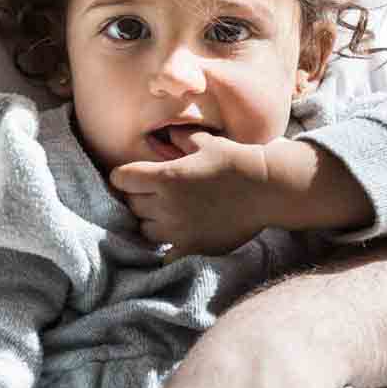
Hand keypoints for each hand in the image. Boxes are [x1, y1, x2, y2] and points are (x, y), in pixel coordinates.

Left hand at [109, 131, 280, 254]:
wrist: (266, 189)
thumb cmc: (235, 161)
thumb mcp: (204, 142)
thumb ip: (178, 139)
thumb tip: (164, 134)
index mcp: (166, 177)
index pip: (120, 179)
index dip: (124, 176)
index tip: (134, 175)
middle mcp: (167, 205)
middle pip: (132, 204)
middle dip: (140, 196)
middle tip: (155, 192)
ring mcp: (178, 230)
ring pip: (144, 229)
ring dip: (151, 221)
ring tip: (166, 213)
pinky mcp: (192, 247)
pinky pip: (164, 253)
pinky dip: (166, 246)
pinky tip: (175, 235)